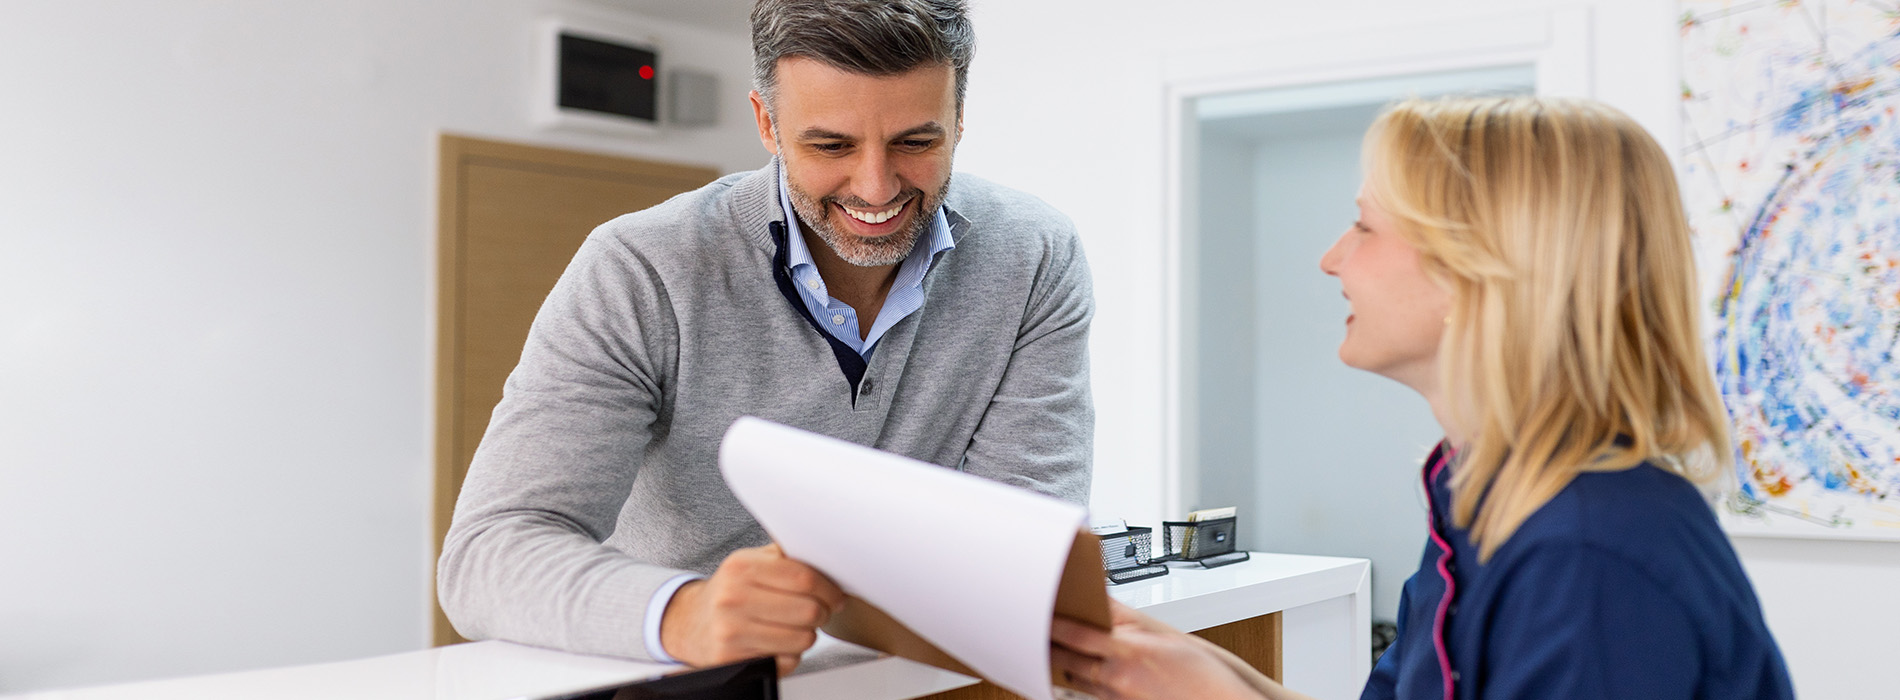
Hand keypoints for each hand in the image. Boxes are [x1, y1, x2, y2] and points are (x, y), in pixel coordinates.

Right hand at [658, 543, 844, 674]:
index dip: (829, 589)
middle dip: (823, 613)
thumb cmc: (731, 591)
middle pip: (808, 610)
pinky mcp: (732, 659)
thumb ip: (785, 556)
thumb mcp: (751, 562)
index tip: (836, 595)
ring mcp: (731, 630)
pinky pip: (786, 661)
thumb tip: (827, 554)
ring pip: (802, 639)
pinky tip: (778, 642)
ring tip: (796, 626)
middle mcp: (733, 597)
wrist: (692, 622)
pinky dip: (790, 654)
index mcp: (741, 567)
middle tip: (820, 611)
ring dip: (808, 635)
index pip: (804, 578)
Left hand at [1050, 599, 1264, 699]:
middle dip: (1049, 644)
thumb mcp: (1165, 634)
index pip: (1076, 633)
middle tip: (1033, 629)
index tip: (1038, 612)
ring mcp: (1117, 696)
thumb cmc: (1202, 672)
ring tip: (1048, 648)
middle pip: (1067, 658)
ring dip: (1062, 663)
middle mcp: (1117, 677)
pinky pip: (1090, 693)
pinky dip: (1080, 680)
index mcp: (1128, 651)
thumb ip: (1128, 617)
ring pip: (1075, 678)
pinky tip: (1075, 671)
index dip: (1052, 623)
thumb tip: (1104, 600)